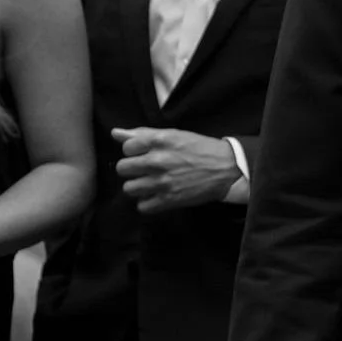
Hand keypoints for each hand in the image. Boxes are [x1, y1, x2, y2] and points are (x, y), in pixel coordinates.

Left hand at [114, 127, 242, 213]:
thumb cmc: (199, 149)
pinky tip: (156, 196)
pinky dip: (147, 203)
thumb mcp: (173, 134)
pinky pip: (143, 206)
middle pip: (123, 169)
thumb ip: (142, 134)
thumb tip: (115, 133)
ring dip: (137, 187)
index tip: (143, 154)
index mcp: (159, 141)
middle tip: (144, 170)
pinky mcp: (169, 200)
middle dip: (131, 169)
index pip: (126, 147)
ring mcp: (162, 182)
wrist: (226, 169)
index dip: (133, 151)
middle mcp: (158, 161)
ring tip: (149, 184)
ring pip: (129, 189)